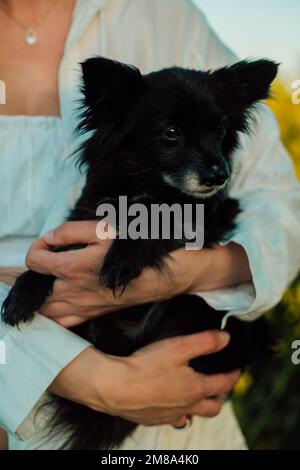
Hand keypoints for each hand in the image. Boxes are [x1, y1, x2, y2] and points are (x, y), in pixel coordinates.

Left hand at [25, 221, 251, 326]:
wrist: (164, 275)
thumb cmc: (136, 249)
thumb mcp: (105, 229)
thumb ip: (70, 231)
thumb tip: (48, 238)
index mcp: (74, 266)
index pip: (34, 261)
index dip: (36, 247)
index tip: (50, 243)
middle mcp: (73, 290)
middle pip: (34, 290)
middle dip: (31, 276)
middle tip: (43, 264)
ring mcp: (82, 306)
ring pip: (44, 310)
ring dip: (37, 298)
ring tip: (44, 285)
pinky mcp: (92, 314)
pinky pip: (62, 324)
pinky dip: (51, 317)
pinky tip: (54, 306)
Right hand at [49, 330, 239, 425]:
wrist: (114, 388)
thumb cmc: (145, 367)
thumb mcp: (178, 347)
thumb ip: (205, 341)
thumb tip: (226, 338)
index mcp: (195, 389)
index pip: (223, 384)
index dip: (233, 375)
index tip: (237, 369)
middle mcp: (186, 407)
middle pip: (212, 407)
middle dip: (220, 397)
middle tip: (221, 386)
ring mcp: (169, 416)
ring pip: (192, 415)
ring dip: (199, 406)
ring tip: (197, 395)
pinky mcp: (152, 419)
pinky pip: (172, 419)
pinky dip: (177, 412)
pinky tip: (170, 404)